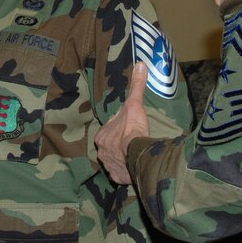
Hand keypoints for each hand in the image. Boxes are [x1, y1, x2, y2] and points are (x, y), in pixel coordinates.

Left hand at [95, 62, 150, 184]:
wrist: (139, 155)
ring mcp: (109, 166)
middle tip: (133, 142)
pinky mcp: (118, 178)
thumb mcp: (134, 103)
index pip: (110, 130)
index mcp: (102, 136)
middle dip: (120, 144)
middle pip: (111, 146)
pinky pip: (122, 175)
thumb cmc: (133, 129)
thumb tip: (140, 64)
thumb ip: (136, 85)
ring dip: (123, 159)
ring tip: (135, 156)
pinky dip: (127, 172)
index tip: (130, 127)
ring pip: (115, 161)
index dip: (120, 127)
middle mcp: (102, 152)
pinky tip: (135, 169)